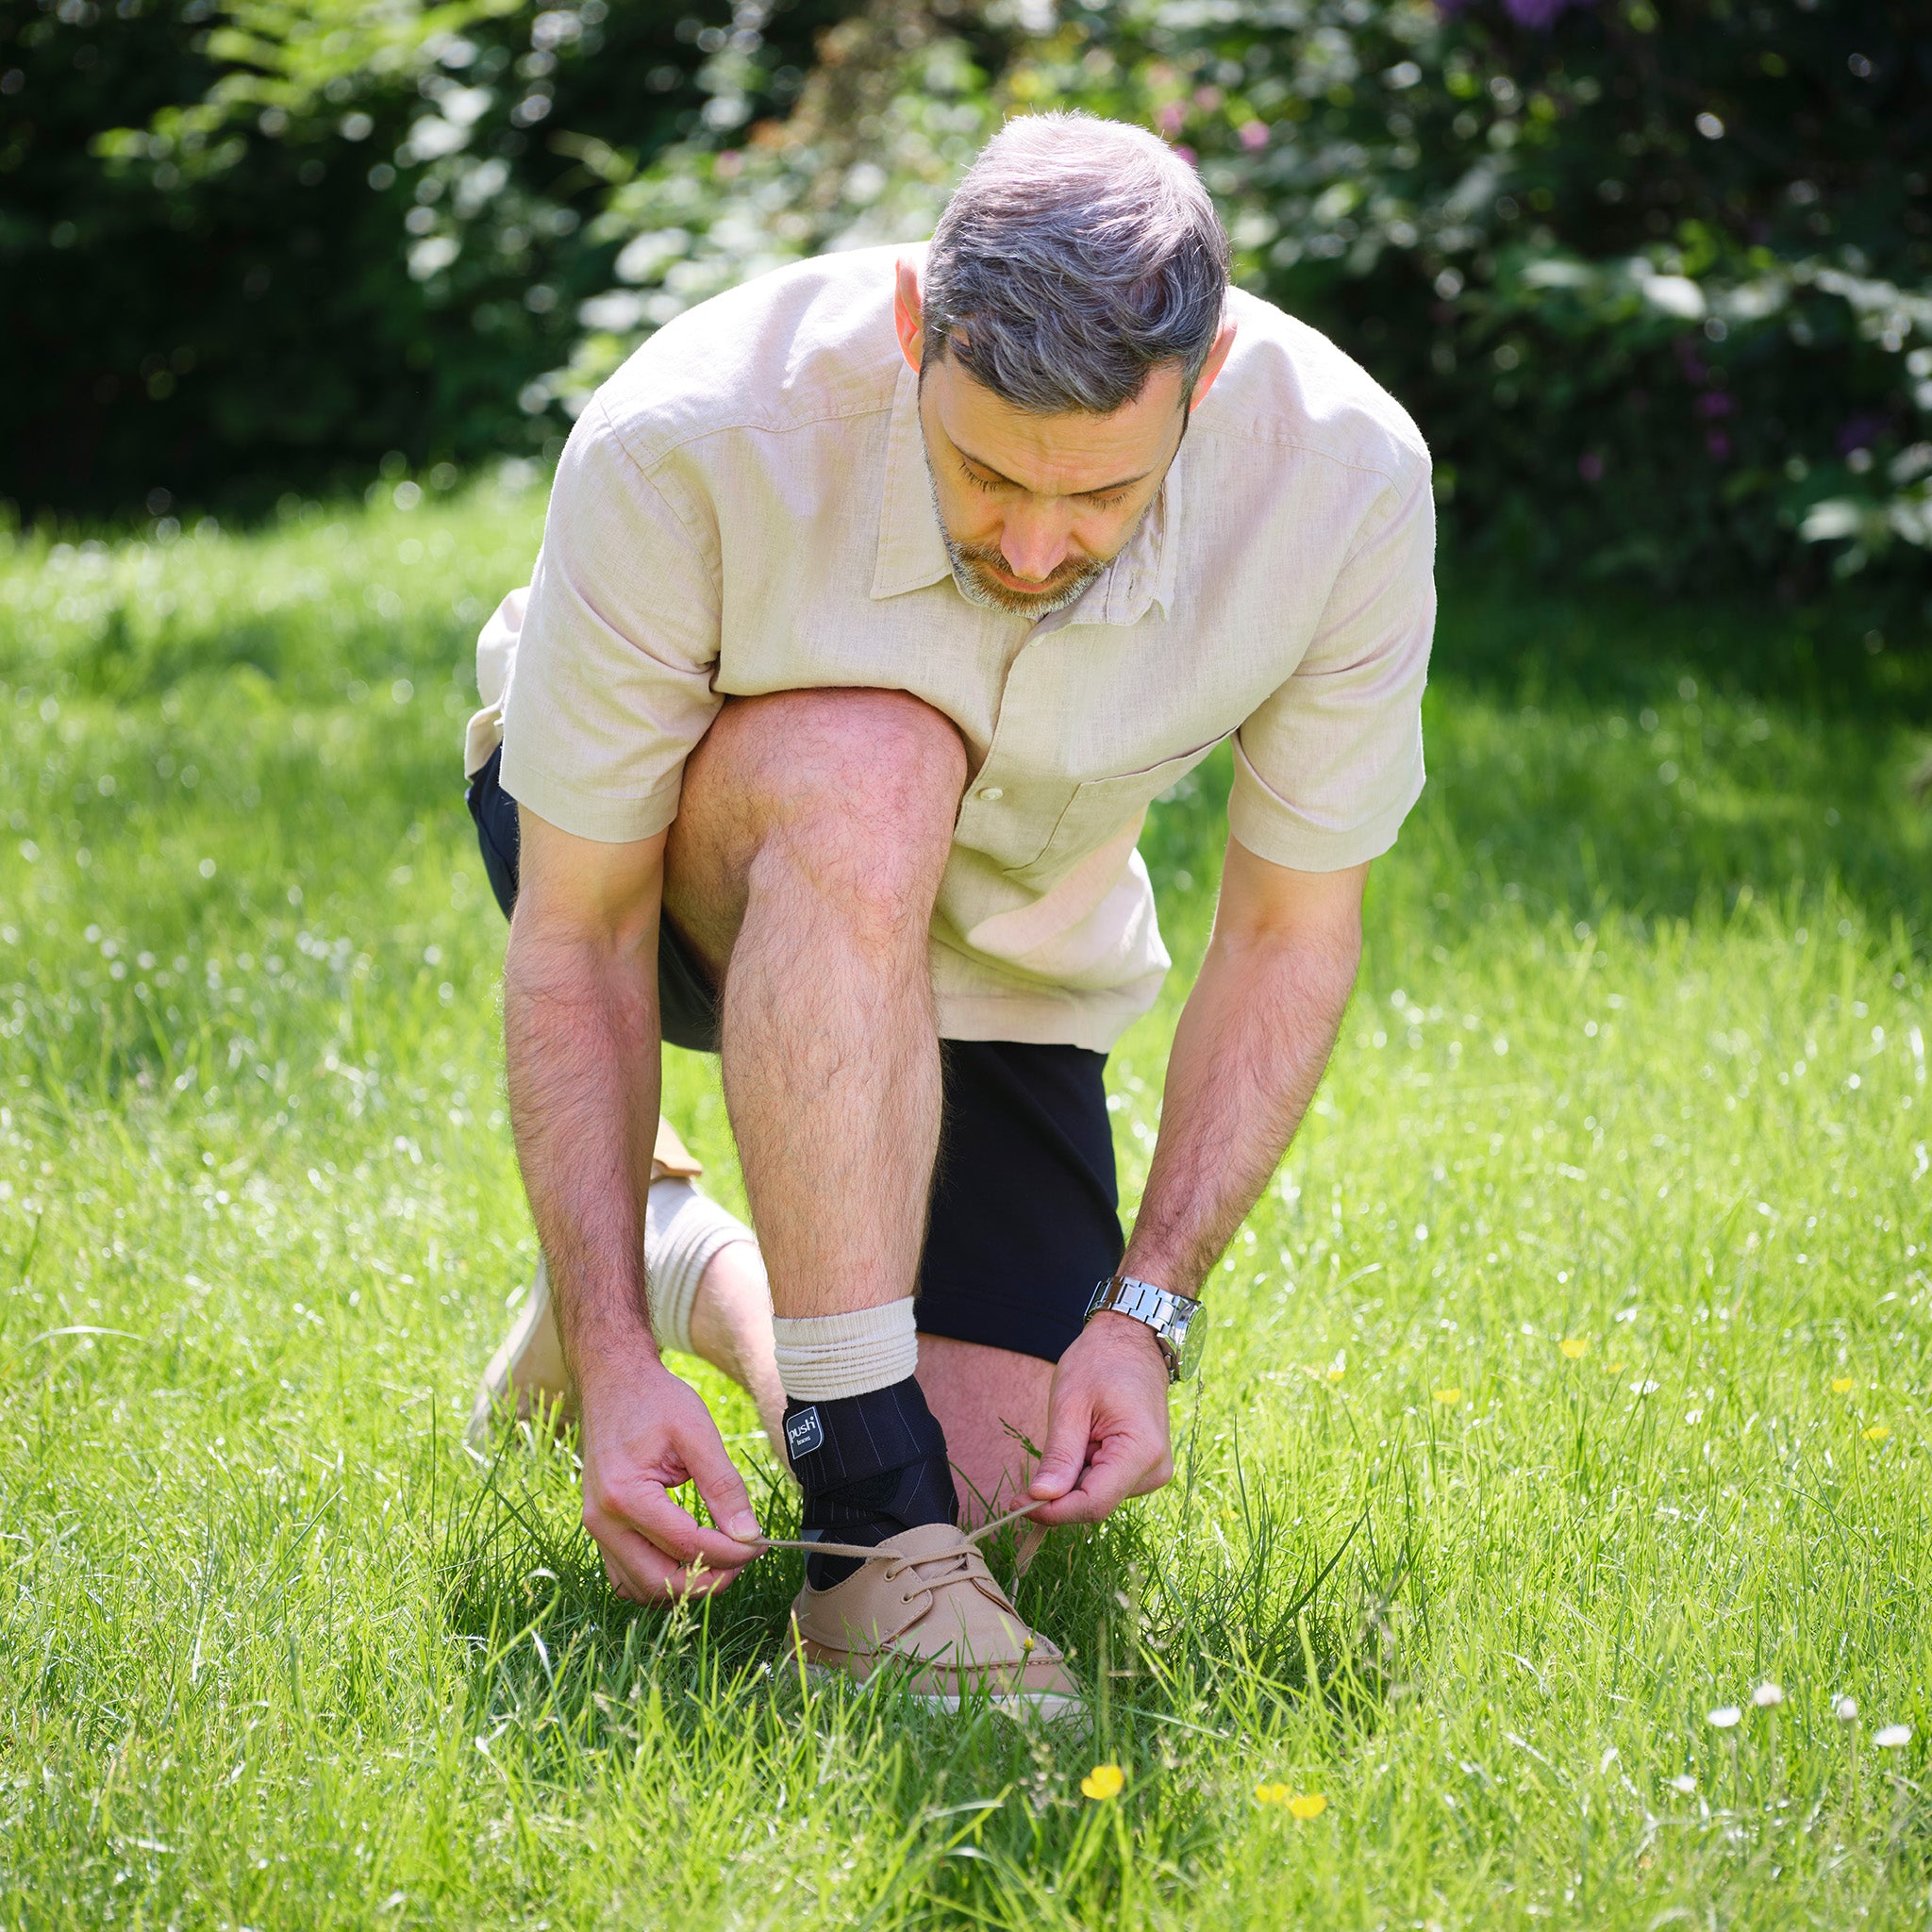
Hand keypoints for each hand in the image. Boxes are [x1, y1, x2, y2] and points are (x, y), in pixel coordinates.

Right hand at [578, 1351, 763, 1601]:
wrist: (613, 1380)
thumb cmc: (654, 1400)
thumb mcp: (697, 1432)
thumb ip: (724, 1486)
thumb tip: (749, 1534)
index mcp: (625, 1494)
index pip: (685, 1545)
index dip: (729, 1553)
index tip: (760, 1545)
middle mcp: (603, 1520)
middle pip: (658, 1581)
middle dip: (706, 1580)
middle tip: (743, 1560)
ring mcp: (596, 1528)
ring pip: (640, 1587)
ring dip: (682, 1585)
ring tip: (720, 1560)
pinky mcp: (601, 1529)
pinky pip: (628, 1574)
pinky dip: (661, 1577)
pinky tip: (691, 1558)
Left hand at [1027, 1313, 1174, 1525]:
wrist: (1130, 1341)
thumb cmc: (1099, 1363)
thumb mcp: (1070, 1405)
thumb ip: (1059, 1456)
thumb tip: (1040, 1498)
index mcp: (1141, 1451)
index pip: (1093, 1503)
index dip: (1053, 1511)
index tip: (1018, 1504)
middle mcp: (1155, 1469)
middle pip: (1095, 1503)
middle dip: (1059, 1495)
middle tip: (1030, 1472)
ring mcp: (1153, 1470)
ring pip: (1098, 1496)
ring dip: (1072, 1479)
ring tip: (1073, 1435)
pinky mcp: (1145, 1468)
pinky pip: (1106, 1484)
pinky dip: (1084, 1472)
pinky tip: (1083, 1441)